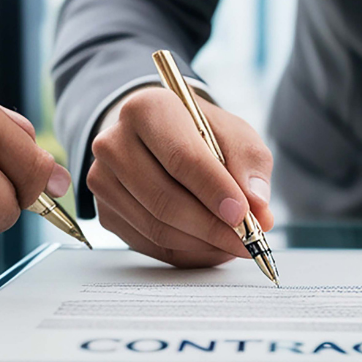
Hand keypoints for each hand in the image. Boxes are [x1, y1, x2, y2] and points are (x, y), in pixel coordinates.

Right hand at [88, 86, 273, 267]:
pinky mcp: (106, 211)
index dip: (214, 192)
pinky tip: (211, 245)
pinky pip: (149, 245)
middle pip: (164, 199)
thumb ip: (250, 167)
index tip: (244, 216)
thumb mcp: (235, 135)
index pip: (181, 158)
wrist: (162, 137)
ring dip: (202, 244)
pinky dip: (187, 252)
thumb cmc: (201, 134)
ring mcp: (103, 180)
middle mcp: (114, 142)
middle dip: (212, 227)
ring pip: (156, 228)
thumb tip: (258, 209)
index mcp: (146, 109)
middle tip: (248, 241)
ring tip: (235, 243)